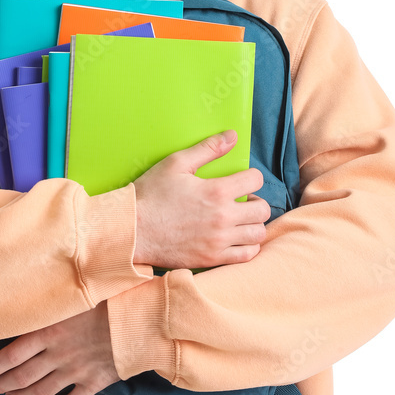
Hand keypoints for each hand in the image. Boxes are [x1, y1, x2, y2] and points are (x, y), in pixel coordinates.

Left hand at [0, 302, 119, 394]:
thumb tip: (26, 296)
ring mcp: (76, 372)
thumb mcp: (73, 294)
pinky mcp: (94, 382)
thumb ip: (49, 300)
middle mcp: (58, 355)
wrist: (140, 320)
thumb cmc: (107, 298)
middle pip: (21, 376)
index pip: (10, 355)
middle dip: (1, 384)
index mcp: (49, 332)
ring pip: (41, 391)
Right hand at [133, 129, 269, 268]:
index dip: (251, 176)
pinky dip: (248, 246)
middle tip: (242, 200)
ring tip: (239, 219)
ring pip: (257, 234)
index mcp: (216, 191)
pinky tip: (236, 238)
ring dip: (253, 224)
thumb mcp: (176, 163)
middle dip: (255, 201)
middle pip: (262, 210)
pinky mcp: (212, 258)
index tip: (242, 179)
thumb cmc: (151, 194)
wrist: (132, 230)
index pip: (255, 180)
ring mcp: (219, 241)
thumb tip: (232, 136)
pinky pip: (246, 256)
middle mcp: (223, 217)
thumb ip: (207, 149)